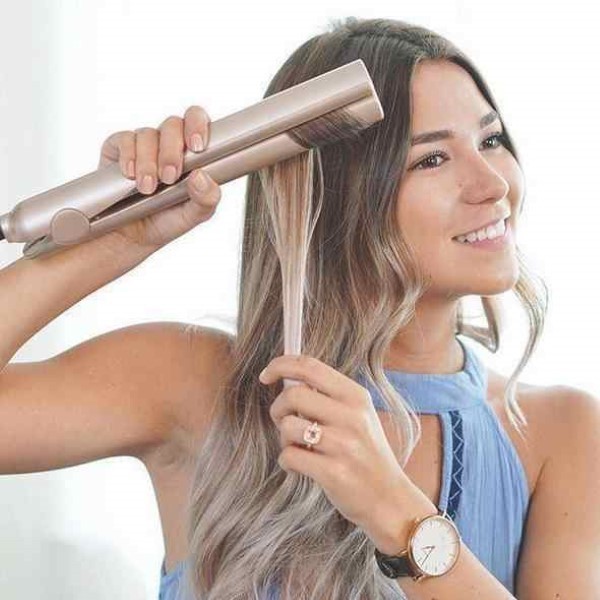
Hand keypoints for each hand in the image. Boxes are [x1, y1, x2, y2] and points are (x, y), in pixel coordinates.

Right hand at [96, 105, 220, 251]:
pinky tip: (129, 174)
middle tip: (169, 177)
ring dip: (148, 162)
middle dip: (171, 151)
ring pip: (148, 134)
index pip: (197, 122)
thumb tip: (201, 176)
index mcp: (191, 153)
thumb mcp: (194, 216)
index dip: (198, 125)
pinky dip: (128, 156)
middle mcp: (167, 144)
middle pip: (173, 125)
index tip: (197, 146)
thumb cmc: (166, 220)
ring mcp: (143, 145)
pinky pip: (124, 140)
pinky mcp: (118, 149)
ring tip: (148, 188)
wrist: (131, 236)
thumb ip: (206, 198)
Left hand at [259, 354, 411, 531]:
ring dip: (284, 438)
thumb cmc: (366, 453)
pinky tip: (301, 467)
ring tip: (299, 447)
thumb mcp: (358, 415)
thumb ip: (328, 396)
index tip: (266, 375)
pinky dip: (287, 462)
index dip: (281, 365)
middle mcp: (352, 416)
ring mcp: (344, 445)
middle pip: (293, 394)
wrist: (389, 499)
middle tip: (284, 421)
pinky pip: (289, 456)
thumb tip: (287, 378)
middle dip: (278, 408)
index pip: (310, 366)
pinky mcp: (334, 473)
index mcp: (356, 396)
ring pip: (288, 426)